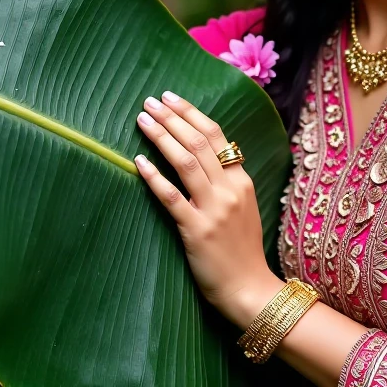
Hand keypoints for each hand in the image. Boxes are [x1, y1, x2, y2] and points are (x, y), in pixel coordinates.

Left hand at [132, 89, 277, 323]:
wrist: (249, 288)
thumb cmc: (242, 250)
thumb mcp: (244, 208)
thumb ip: (227, 182)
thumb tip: (205, 156)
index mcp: (241, 181)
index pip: (217, 136)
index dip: (192, 114)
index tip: (172, 98)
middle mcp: (229, 189)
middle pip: (199, 143)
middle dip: (173, 118)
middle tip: (151, 101)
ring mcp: (214, 209)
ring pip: (186, 162)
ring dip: (162, 137)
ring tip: (143, 119)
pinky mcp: (196, 230)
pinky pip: (171, 197)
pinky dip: (154, 176)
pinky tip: (137, 161)